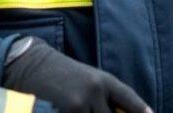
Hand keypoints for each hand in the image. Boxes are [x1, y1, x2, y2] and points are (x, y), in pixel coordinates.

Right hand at [2, 37, 151, 112]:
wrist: (31, 64)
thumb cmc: (59, 73)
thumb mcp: (85, 78)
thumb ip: (102, 95)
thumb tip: (116, 111)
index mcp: (103, 79)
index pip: (129, 99)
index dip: (141, 110)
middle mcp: (96, 90)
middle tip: (97, 111)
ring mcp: (81, 103)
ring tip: (81, 109)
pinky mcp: (67, 111)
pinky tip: (73, 112)